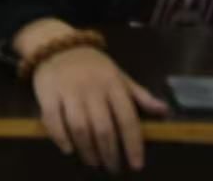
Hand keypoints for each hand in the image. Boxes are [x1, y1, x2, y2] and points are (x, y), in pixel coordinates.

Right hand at [29, 45, 168, 171]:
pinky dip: (61, 138)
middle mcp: (92, 89)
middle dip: (110, 154)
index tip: (136, 165)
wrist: (57, 44)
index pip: (127, 119)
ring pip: (80, 128)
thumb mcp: (119, 75)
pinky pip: (54, 120)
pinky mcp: (48, 94)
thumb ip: (140, 95)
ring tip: (93, 162)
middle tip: (112, 168)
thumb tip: (164, 110)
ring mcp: (69, 91)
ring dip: (88, 150)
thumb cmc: (92, 64)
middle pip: (103, 129)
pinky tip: (68, 150)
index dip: (133, 145)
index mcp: (113, 85)